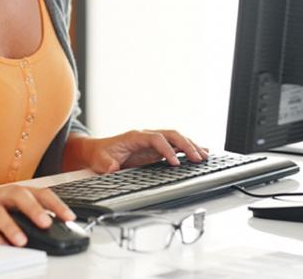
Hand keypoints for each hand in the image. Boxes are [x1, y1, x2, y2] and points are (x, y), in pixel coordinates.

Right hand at [0, 185, 75, 246]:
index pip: (39, 193)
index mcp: (15, 193)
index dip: (56, 204)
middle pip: (18, 195)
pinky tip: (1, 245)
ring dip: (11, 226)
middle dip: (34, 208)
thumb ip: (28, 218)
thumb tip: (53, 231)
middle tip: (46, 223)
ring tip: (22, 241)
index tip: (69, 217)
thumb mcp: (10, 211)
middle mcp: (1, 195)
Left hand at [68, 130, 208, 173]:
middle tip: (198, 158)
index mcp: (135, 137)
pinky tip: (201, 152)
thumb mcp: (100, 160)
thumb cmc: (100, 154)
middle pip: (171, 134)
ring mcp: (152, 141)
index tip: (175, 163)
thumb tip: (112, 168)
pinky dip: (188, 148)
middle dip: (186, 145)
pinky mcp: (156, 149)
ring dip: (191, 146)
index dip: (167, 149)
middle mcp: (146, 136)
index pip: (156, 138)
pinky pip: (175, 145)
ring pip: (176, 138)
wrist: (98, 151)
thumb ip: (107, 165)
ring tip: (204, 156)